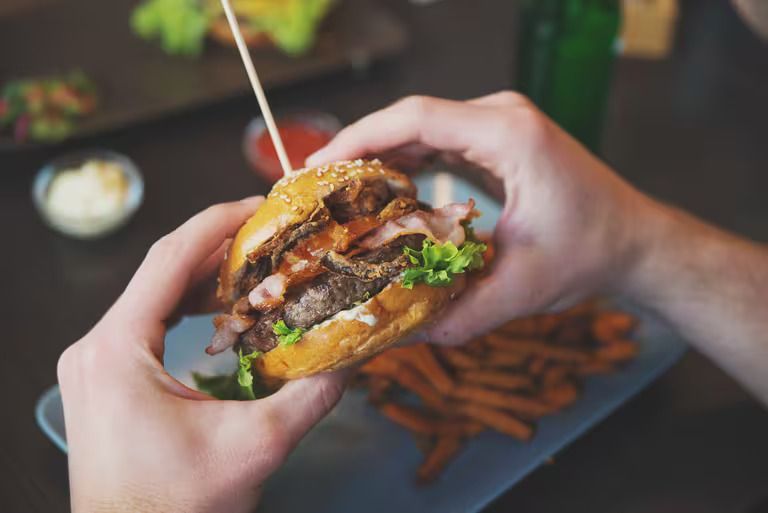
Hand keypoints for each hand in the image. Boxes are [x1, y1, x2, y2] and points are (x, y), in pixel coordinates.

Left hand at [57, 198, 345, 512]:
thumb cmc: (176, 507)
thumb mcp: (254, 448)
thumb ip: (310, 397)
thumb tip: (353, 357)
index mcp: (117, 350)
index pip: (169, 259)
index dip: (218, 223)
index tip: (261, 205)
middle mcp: (96, 348)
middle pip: (161, 271)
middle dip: (219, 247)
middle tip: (271, 234)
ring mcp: (95, 364)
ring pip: (154, 295)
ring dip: (204, 277)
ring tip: (255, 265)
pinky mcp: (105, 379)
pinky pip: (148, 323)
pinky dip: (188, 307)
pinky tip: (222, 308)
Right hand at [308, 92, 655, 344]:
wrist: (634, 240)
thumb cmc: (591, 254)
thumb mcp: (521, 289)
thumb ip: (457, 315)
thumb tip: (395, 337)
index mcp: (509, 136)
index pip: (417, 118)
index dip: (360, 138)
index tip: (320, 168)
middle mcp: (502, 116)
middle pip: (411, 118)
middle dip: (359, 149)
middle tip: (317, 187)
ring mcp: (500, 123)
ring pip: (421, 127)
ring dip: (378, 154)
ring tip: (338, 191)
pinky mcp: (497, 138)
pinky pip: (439, 139)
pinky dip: (405, 160)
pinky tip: (380, 190)